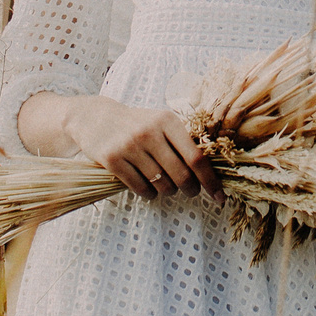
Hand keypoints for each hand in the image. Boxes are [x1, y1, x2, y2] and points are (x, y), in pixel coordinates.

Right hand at [64, 96, 219, 199]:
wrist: (95, 117)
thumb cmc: (137, 124)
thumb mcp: (161, 122)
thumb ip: (183, 140)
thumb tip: (210, 170)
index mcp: (168, 121)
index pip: (196, 157)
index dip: (210, 180)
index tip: (220, 197)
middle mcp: (150, 132)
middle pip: (181, 175)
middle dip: (190, 189)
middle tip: (190, 191)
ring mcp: (130, 146)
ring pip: (161, 184)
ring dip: (168, 192)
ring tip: (165, 186)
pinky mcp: (112, 159)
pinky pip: (140, 188)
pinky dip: (149, 194)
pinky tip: (149, 190)